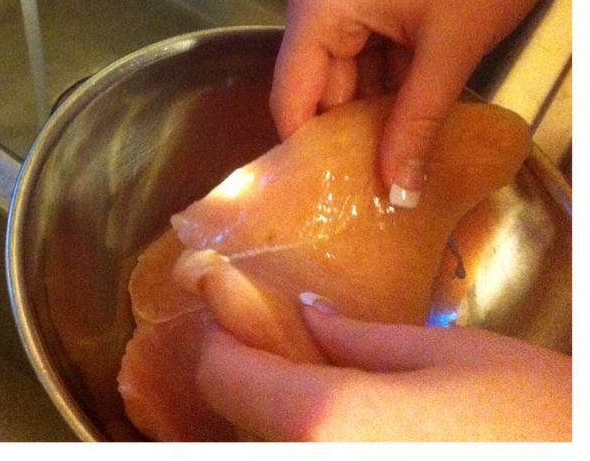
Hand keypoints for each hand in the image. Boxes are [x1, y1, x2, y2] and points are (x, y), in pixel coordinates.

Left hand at [197, 302, 570, 440]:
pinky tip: (363, 438)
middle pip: (244, 432)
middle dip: (257, 392)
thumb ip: (360, 340)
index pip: (224, 379)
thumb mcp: (449, 355)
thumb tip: (308, 318)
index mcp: (328, 423)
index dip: (225, 342)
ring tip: (336, 402)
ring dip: (286, 430)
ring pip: (276, 456)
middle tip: (287, 359)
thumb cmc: (540, 417)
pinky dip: (320, 449)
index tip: (239, 320)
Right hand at [270, 0, 546, 205]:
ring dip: (371, 124)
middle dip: (346, 140)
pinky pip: (368, 69)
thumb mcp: (448, 52)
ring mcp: (345, 11)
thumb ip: (417, 122)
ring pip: (346, 85)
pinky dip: (388, 100)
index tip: (323, 196)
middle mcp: (320, 9)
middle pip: (318, 92)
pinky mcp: (371, 16)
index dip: (306, 147)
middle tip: (366, 195)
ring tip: (388, 177)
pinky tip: (406, 138)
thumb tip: (398, 191)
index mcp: (321, 9)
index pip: (291, 94)